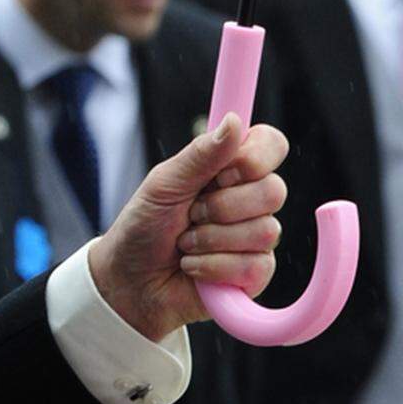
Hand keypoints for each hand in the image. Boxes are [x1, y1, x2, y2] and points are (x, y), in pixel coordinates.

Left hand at [87, 114, 285, 343]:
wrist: (128, 282)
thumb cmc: (143, 227)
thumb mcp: (164, 184)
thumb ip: (200, 155)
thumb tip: (234, 122)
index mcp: (232, 169)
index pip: (272, 145)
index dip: (255, 158)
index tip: (222, 173)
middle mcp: (250, 200)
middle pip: (274, 191)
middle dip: (222, 207)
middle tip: (192, 214)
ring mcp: (256, 238)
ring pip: (265, 231)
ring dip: (211, 240)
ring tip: (186, 244)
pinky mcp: (255, 275)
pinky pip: (254, 266)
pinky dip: (213, 267)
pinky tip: (193, 267)